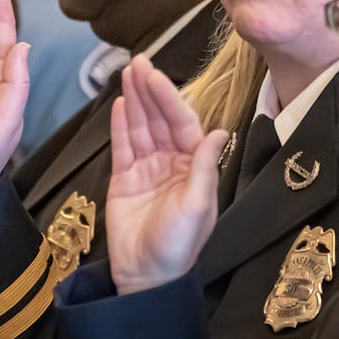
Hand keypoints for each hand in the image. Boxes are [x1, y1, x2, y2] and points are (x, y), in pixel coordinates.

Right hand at [105, 56, 227, 295]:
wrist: (147, 276)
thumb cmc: (178, 245)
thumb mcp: (197, 206)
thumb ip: (204, 167)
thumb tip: (219, 132)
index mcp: (193, 166)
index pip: (181, 123)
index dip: (169, 98)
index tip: (155, 75)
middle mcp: (171, 162)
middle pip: (159, 119)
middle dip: (149, 90)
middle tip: (138, 62)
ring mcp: (146, 169)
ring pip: (140, 127)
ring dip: (134, 100)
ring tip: (127, 73)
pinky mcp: (124, 179)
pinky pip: (122, 146)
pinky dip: (120, 124)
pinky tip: (119, 103)